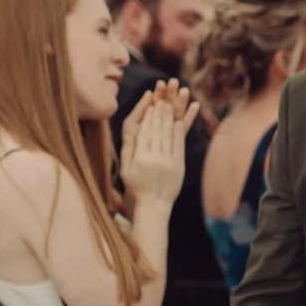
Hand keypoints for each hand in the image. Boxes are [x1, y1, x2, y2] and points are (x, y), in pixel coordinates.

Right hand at [121, 88, 199, 205]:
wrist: (154, 205)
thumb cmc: (137, 188)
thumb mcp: (126, 171)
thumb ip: (128, 152)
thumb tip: (130, 134)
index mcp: (140, 159)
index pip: (145, 134)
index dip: (148, 119)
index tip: (150, 106)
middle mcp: (154, 159)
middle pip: (157, 132)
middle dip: (160, 115)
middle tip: (162, 100)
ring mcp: (168, 162)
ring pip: (168, 137)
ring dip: (169, 120)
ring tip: (170, 107)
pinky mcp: (179, 167)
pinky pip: (179, 147)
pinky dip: (179, 134)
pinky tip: (179, 123)